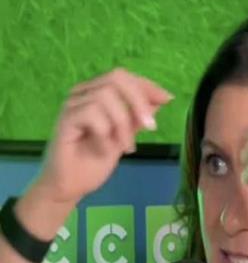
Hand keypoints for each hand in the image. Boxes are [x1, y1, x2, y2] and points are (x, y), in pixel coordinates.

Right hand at [35, 68, 173, 203]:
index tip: (166, 99)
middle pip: (116, 78)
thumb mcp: (125, 137)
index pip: (124, 77)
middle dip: (139, 101)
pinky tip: (105, 150)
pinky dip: (106, 133)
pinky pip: (91, 114)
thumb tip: (162, 98)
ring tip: (126, 147)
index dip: (147, 86)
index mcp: (97, 94)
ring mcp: (72, 105)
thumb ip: (138, 117)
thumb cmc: (95, 160)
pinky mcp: (65, 120)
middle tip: (151, 126)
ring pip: (105, 97)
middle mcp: (83, 94)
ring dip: (123, 125)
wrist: (71, 185)